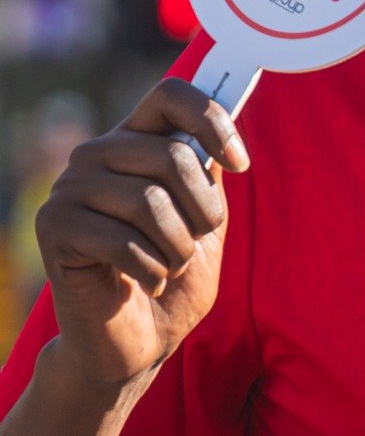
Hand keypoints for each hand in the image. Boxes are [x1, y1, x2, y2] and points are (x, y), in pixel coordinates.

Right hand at [36, 79, 248, 386]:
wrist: (139, 340)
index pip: (170, 95)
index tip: (239, 164)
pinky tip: (145, 282)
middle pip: (172, 155)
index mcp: (136, 143)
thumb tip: (221, 137)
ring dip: (178, 248)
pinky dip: (153, 272)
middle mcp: (97, 155)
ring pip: (151, 202)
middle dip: (204, 211)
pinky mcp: (54, 228)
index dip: (212, 120)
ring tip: (169, 266)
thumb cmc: (175, 277)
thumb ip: (209, 176)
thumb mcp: (206, 222)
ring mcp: (69, 189)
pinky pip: (124, 241)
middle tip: (196, 242)